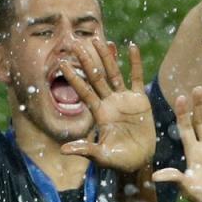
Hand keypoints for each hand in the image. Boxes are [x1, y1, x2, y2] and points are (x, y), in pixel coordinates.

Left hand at [60, 40, 155, 173]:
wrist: (138, 162)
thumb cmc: (118, 161)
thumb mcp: (100, 156)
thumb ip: (85, 149)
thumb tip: (63, 150)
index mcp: (98, 114)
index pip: (83, 91)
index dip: (74, 77)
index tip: (61, 63)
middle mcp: (108, 103)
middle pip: (95, 77)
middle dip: (86, 60)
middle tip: (75, 42)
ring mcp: (124, 99)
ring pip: (113, 73)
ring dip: (106, 56)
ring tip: (99, 39)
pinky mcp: (140, 100)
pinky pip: (137, 77)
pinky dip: (135, 62)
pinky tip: (131, 46)